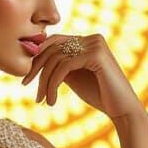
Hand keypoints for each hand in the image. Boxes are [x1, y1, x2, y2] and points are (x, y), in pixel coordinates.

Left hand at [21, 32, 143, 121]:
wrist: (122, 110)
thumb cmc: (99, 95)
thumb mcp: (74, 76)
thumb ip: (60, 65)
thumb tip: (34, 58)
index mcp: (87, 40)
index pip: (54, 42)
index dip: (36, 58)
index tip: (25, 78)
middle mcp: (92, 38)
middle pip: (52, 48)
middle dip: (36, 69)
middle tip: (25, 86)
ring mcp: (95, 44)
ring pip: (56, 59)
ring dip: (44, 81)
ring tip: (42, 100)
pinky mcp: (96, 54)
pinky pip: (64, 66)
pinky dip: (53, 84)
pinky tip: (51, 100)